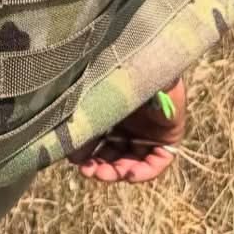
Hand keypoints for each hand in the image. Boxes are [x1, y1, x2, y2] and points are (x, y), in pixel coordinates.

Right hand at [70, 76, 185, 183]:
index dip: (87, 153)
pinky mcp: (169, 137)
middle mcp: (129, 122)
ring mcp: (148, 130)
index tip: (75, 161)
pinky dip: (144, 171)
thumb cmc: (115, 72)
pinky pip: (157, 162)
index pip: (98, 138)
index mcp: (110, 110)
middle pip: (114, 153)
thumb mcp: (94, 99)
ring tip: (103, 174)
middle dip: (101, 166)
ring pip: (132, 160)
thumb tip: (65, 149)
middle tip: (89, 172)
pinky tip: (129, 174)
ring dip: (118, 172)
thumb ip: (82, 121)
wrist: (147, 59)